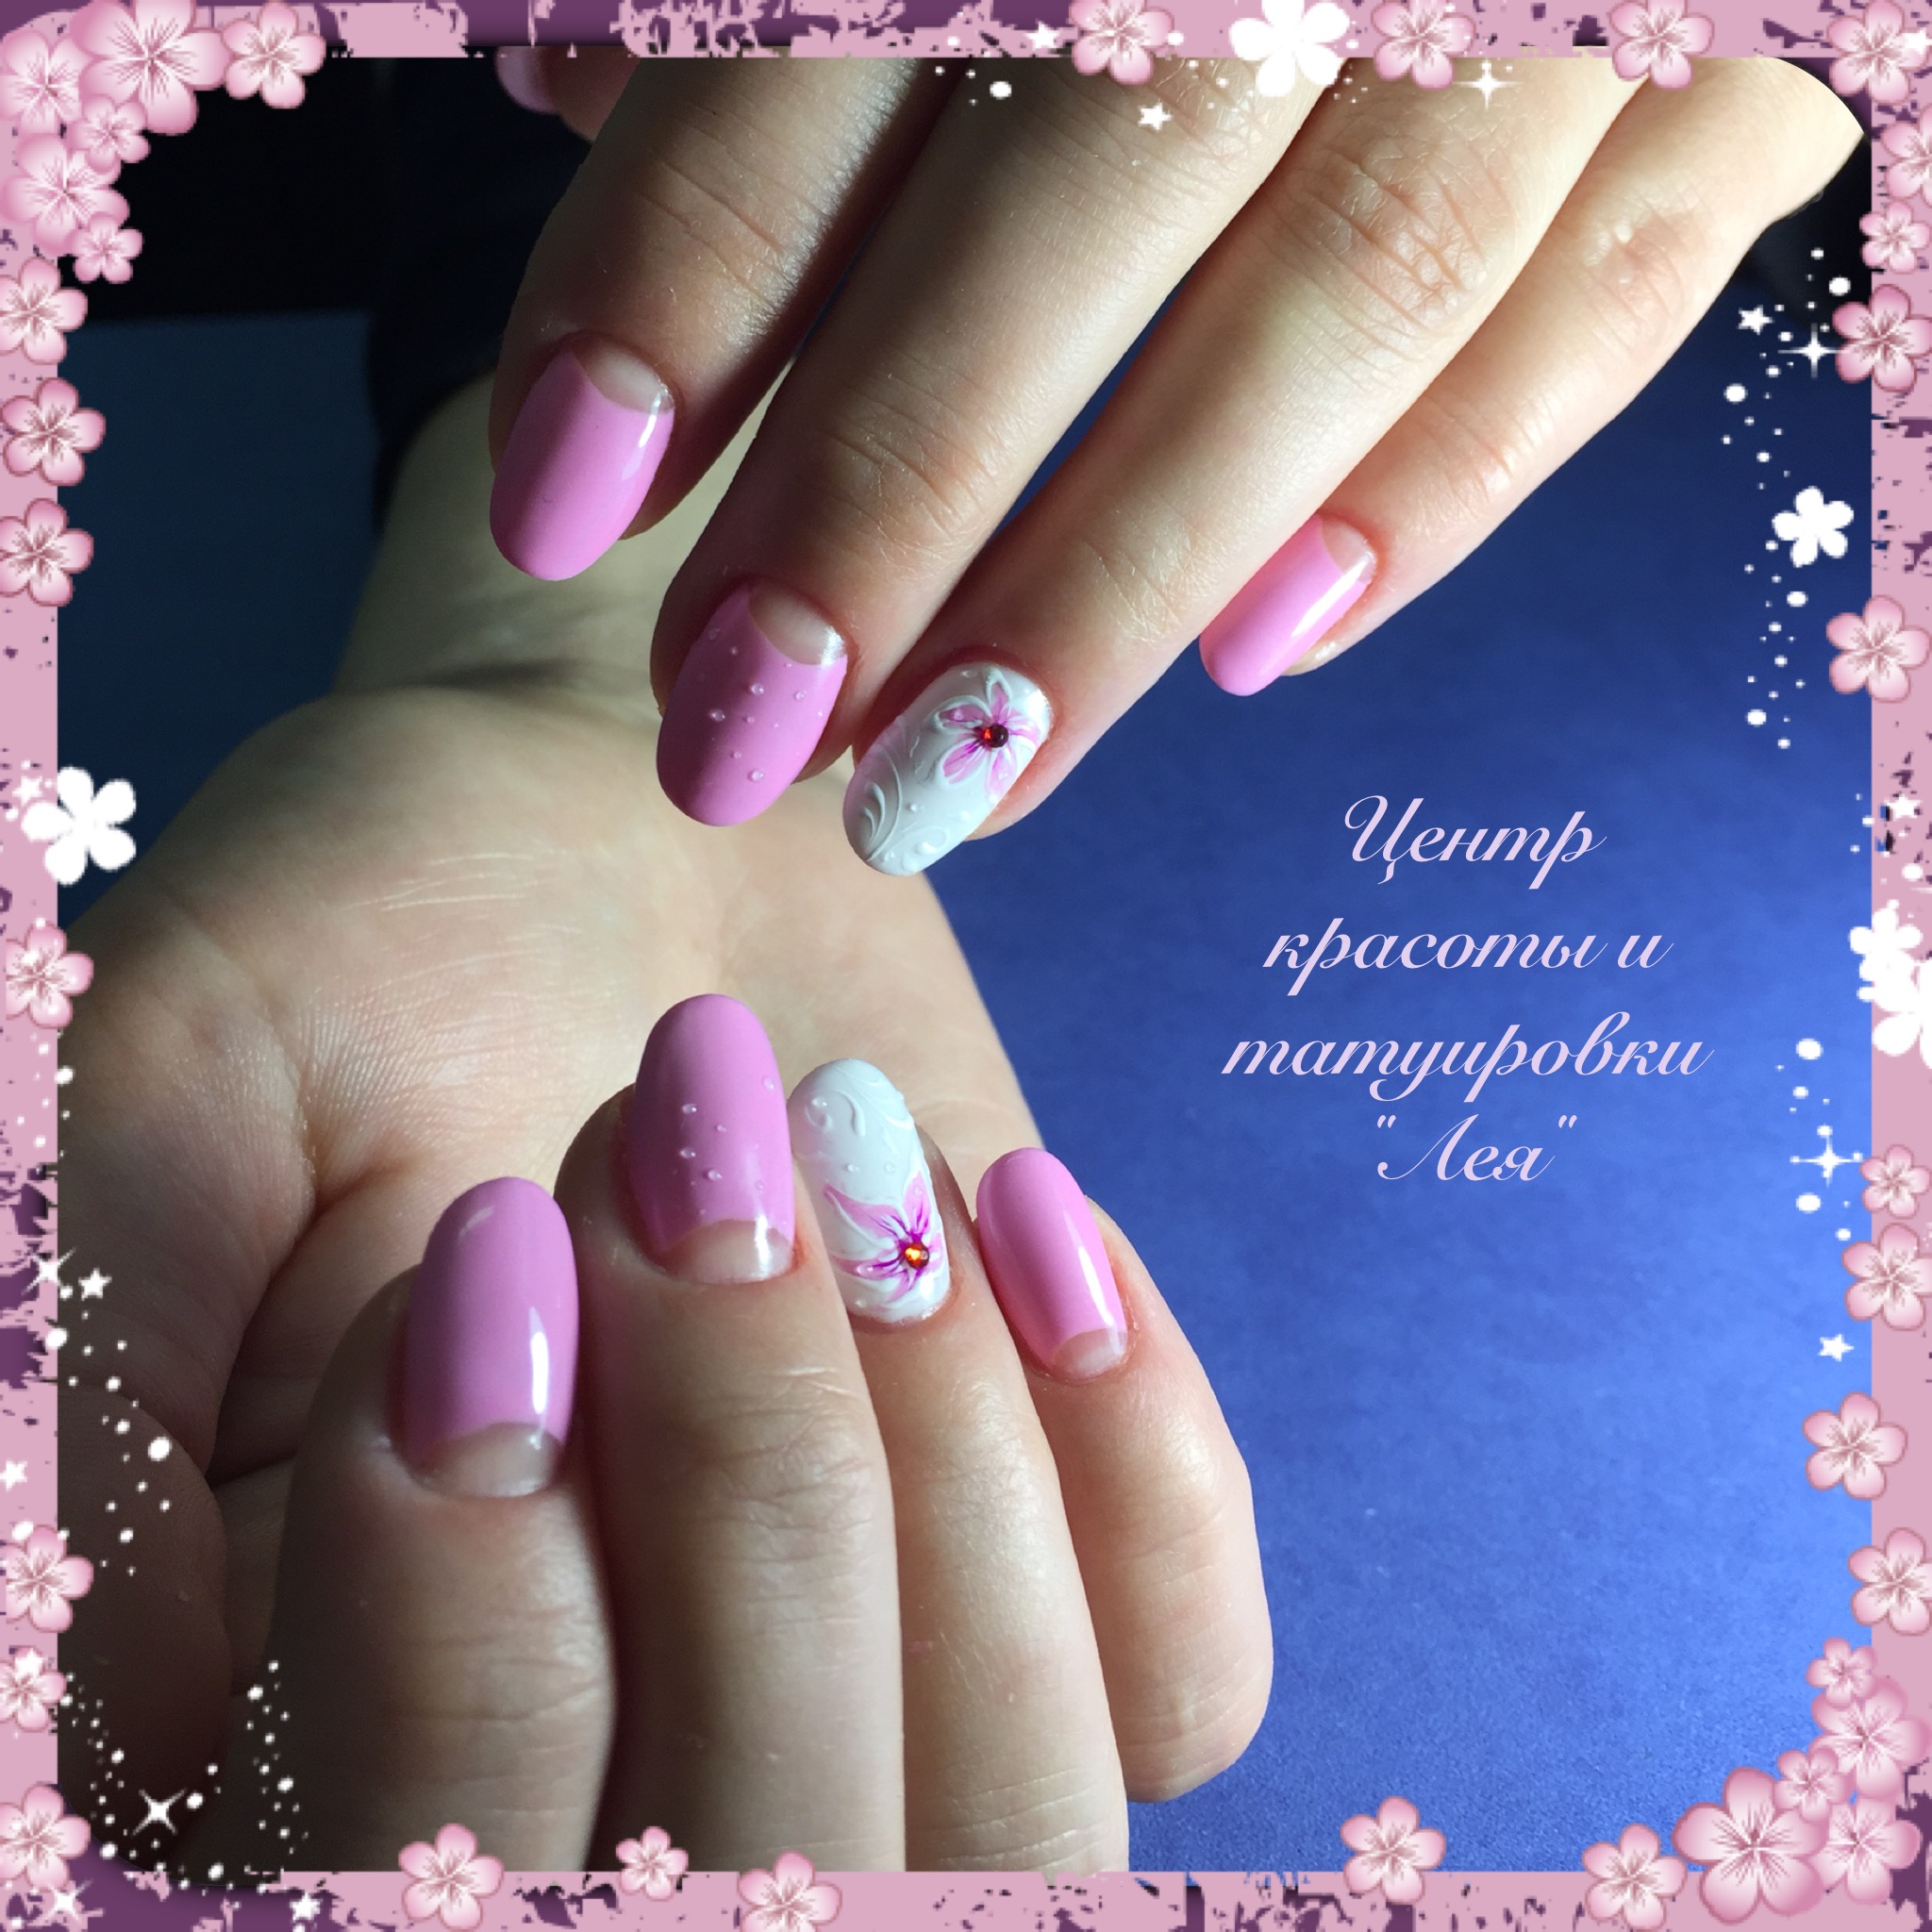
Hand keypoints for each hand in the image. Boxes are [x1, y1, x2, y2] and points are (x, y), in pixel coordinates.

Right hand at [62, 382, 1268, 1872]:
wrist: (605, 847)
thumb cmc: (356, 967)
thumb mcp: (156, 1132)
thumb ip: (109, 1442)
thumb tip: (163, 1729)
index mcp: (331, 1737)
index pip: (443, 1850)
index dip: (476, 1596)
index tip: (490, 1241)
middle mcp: (621, 1799)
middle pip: (771, 1851)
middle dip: (749, 1473)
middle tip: (702, 1147)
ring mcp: (874, 1726)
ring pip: (1007, 1809)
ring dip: (946, 1451)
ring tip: (850, 1144)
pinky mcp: (1058, 1611)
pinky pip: (1183, 1675)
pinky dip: (1130, 1448)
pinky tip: (1015, 1210)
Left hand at [486, 54, 1855, 871]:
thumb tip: (558, 84)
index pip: (832, 44)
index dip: (679, 281)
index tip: (555, 503)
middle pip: (1074, 211)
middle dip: (886, 499)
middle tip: (735, 733)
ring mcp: (1550, 3)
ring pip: (1337, 309)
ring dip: (1121, 580)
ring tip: (951, 782)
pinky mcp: (1736, 82)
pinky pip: (1595, 317)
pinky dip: (1430, 501)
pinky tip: (1263, 656)